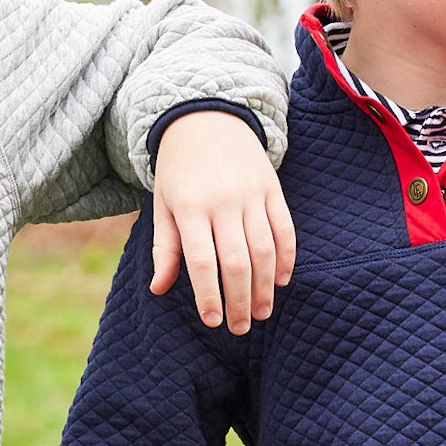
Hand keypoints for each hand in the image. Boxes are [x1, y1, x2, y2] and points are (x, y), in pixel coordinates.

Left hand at [150, 112, 295, 332]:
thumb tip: (159, 289)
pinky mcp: (272, 188)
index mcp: (190, 207)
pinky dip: (286, 258)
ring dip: (265, 287)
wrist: (207, 118)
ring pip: (264, 250)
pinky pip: (284, 229)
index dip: (209, 295)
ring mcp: (251, 194)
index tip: (213, 321)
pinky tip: (281, 281)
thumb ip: (165, 248)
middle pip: (236, 262)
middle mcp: (222, 201)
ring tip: (262, 312)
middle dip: (239, 300)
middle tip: (240, 327)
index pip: (201, 261)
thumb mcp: (163, 205)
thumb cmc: (179, 171)